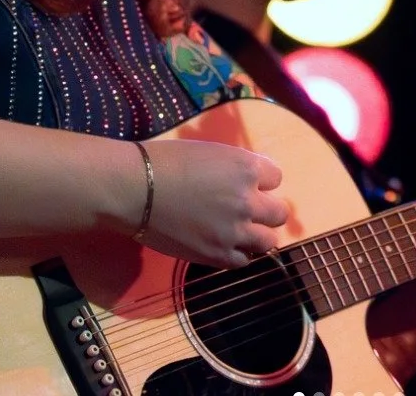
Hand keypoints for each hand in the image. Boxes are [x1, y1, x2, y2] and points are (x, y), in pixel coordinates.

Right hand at [134, 140, 288, 268]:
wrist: (137, 189)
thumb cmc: (167, 161)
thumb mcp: (211, 153)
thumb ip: (235, 168)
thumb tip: (247, 180)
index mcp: (246, 169)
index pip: (276, 177)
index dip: (262, 181)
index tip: (249, 183)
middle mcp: (247, 201)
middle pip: (279, 212)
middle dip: (267, 210)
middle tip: (249, 209)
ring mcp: (234, 231)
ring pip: (268, 241)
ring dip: (258, 235)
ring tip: (240, 230)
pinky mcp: (217, 255)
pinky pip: (243, 261)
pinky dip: (238, 254)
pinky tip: (225, 244)